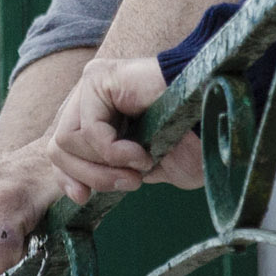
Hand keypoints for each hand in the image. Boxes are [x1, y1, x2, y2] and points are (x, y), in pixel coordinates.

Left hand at [51, 54, 196, 194]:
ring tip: (142, 164)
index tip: (83, 198)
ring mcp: (92, 83)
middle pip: (58, 147)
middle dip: (92, 176)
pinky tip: (142, 153)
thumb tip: (75, 191)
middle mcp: (88, 95)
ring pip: (67, 141)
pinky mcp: (100, 77)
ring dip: (106, 166)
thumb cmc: (189, 141)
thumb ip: (108, 172)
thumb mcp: (140, 167)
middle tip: (130, 183)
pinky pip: (89, 130)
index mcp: (95, 113)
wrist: (217, 118)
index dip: (68, 177)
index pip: (60, 148)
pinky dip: (115, 152)